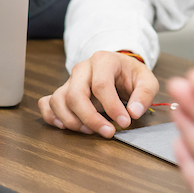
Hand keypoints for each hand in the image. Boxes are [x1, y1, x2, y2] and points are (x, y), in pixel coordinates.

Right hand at [38, 50, 158, 137]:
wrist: (119, 69)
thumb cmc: (131, 75)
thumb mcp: (146, 80)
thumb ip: (144, 94)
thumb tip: (134, 112)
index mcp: (103, 60)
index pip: (101, 85)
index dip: (112, 107)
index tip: (124, 122)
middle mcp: (82, 68)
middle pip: (76, 94)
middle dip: (90, 118)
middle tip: (107, 132)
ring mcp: (69, 80)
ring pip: (59, 100)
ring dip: (71, 121)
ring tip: (89, 131)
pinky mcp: (63, 91)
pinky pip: (47, 103)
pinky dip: (52, 117)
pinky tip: (66, 126)